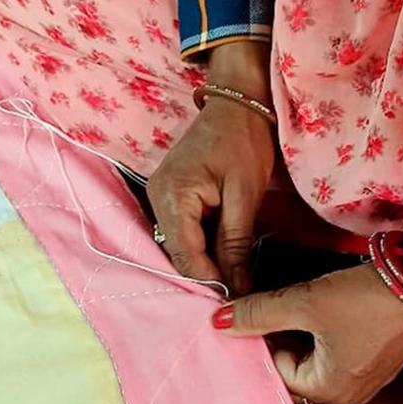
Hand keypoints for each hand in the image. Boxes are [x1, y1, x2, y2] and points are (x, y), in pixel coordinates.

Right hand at [147, 43, 274, 294]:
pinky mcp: (171, 198)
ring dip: (205, 266)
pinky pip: (183, 234)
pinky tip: (223, 261)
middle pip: (178, 255)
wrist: (238, 102)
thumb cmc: (244, 140)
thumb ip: (235, 244)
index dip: (208, 281)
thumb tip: (235, 287)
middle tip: (236, 298)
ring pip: (180, 248)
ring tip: (233, 284)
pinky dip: (202, 249)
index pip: (185, 255)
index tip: (234, 301)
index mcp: (173, 196)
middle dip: (206, 278)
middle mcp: (157, 199)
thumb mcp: (245, 195)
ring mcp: (161, 198)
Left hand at [212, 263, 402, 403]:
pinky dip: (323, 334)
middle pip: (292, 369)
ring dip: (300, 334)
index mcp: (326, 390)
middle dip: (279, 339)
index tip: (255, 311)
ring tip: (297, 303)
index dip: (260, 340)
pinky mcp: (377, 362)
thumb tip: (216, 322)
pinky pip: (335, 354)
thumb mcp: (306, 303)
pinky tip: (323, 307)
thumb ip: (258, 313)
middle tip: (271, 306)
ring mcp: (364, 381)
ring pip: (313, 359)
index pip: (274, 371)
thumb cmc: (372, 300)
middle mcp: (345, 396)